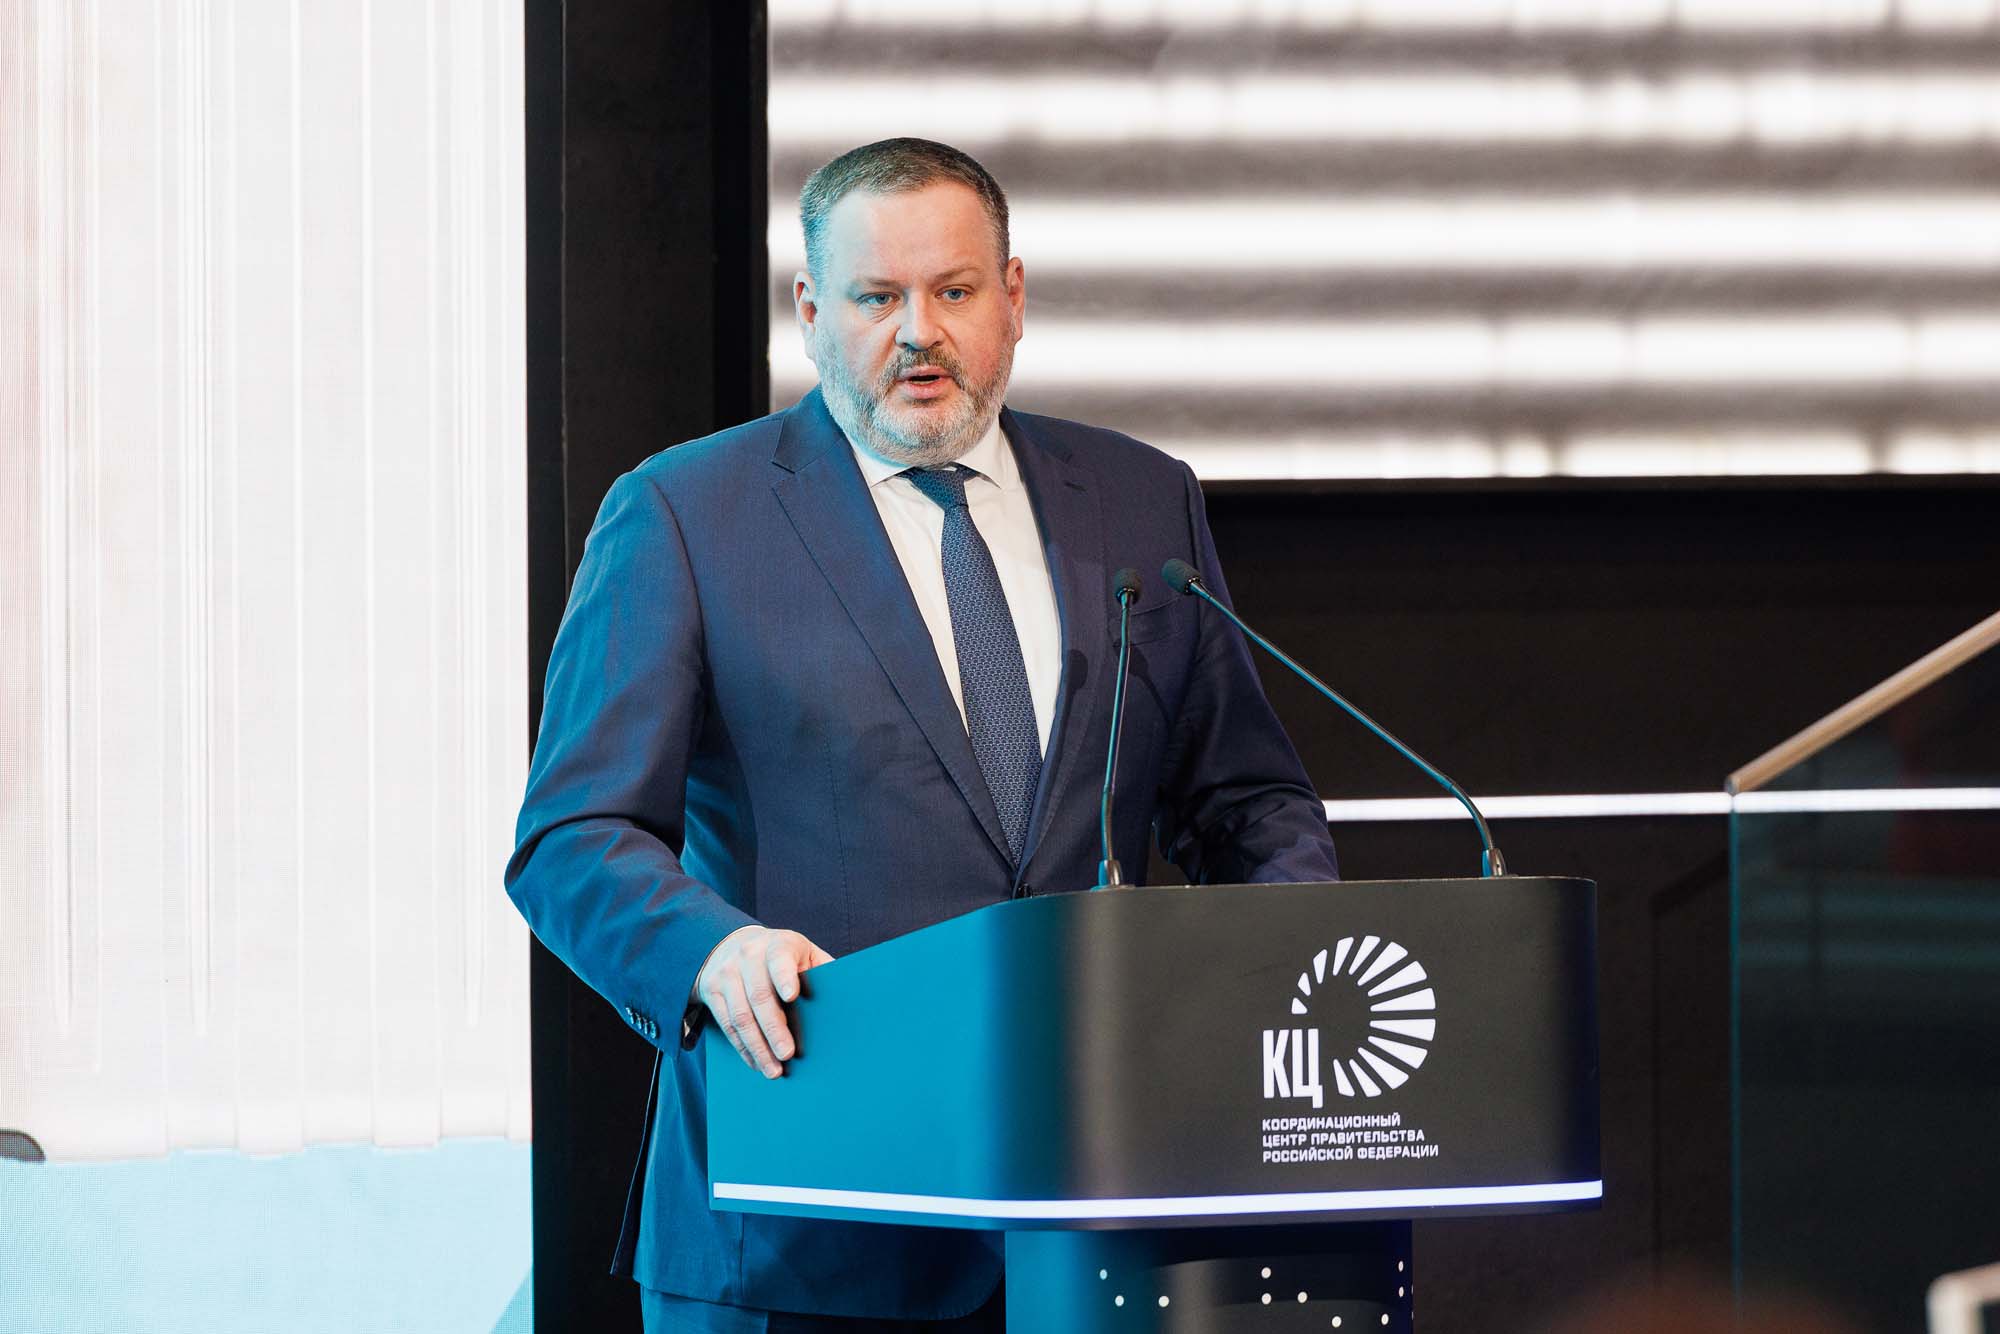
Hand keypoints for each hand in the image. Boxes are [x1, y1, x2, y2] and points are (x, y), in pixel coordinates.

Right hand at [695, 925, 833, 1077]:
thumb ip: (822, 970)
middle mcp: (748, 956)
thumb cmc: (781, 956)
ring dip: (757, 1047)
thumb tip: (852, 996)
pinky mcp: (711, 991)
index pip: (780, 958)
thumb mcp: (803, 953)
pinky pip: (726, 1024)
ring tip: (773, 1070)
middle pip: (759, 996)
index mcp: (777, 944)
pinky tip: (756, 1063)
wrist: (731, 945)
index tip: (792, 996)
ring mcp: (726, 973)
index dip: (784, 977)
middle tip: (787, 1054)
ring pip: (739, 1016)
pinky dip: (743, 1047)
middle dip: (773, 1029)